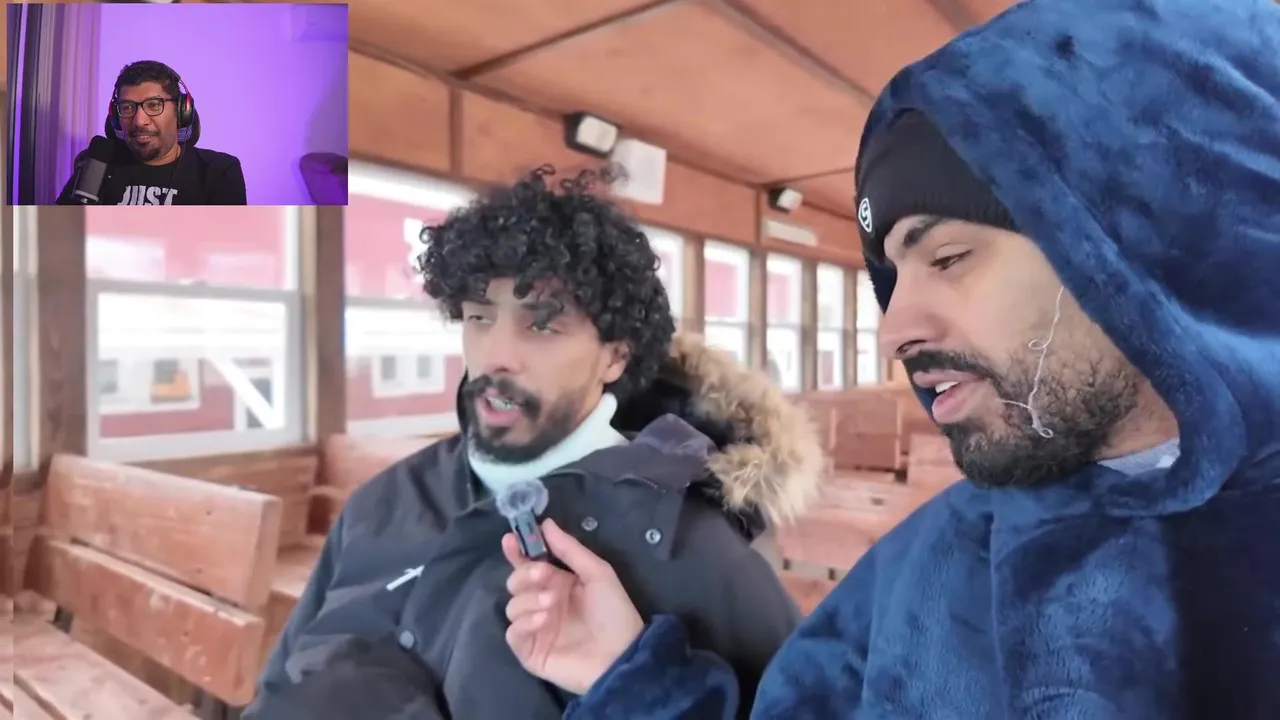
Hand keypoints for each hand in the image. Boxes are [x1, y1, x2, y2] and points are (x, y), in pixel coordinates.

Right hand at [502, 518, 644, 695]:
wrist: (621, 656)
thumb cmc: (614, 613)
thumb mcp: (598, 573)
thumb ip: (570, 549)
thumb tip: (546, 523)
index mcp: (557, 584)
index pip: (528, 565)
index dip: (516, 552)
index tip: (510, 539)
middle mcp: (543, 603)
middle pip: (514, 582)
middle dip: (524, 574)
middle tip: (543, 575)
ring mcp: (535, 628)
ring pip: (512, 606)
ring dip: (528, 600)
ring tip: (551, 604)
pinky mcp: (530, 652)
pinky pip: (513, 633)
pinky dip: (523, 623)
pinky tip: (542, 621)